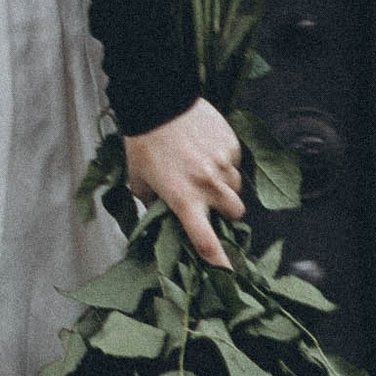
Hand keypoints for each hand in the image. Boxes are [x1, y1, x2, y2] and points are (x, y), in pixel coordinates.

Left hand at [125, 97, 243, 268]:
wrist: (157, 100)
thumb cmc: (143, 141)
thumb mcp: (138, 179)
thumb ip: (151, 201)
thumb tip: (158, 213)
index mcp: (183, 199)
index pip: (205, 240)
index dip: (218, 261)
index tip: (228, 275)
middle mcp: (207, 185)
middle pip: (235, 213)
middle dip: (227, 212)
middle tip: (211, 201)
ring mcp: (222, 164)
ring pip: (236, 187)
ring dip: (225, 185)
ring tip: (203, 168)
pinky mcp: (231, 145)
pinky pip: (235, 161)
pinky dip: (224, 160)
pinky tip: (205, 148)